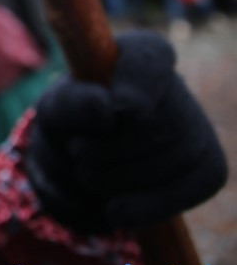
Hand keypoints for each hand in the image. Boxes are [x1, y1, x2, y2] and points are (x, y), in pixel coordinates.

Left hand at [24, 31, 226, 232]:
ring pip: (161, 164)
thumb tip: (107, 108)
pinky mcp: (209, 168)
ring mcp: (198, 127)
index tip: (120, 108)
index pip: (149, 57)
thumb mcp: (55, 111)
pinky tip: (116, 209)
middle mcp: (175, 87)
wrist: (83, 167)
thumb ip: (71, 104)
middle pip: (146, 126)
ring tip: (88, 173)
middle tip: (77, 151)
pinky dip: (141, 208)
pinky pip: (183, 193)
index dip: (138, 84)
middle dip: (97, 152)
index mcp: (137, 55)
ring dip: (109, 181)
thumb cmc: (71, 127)